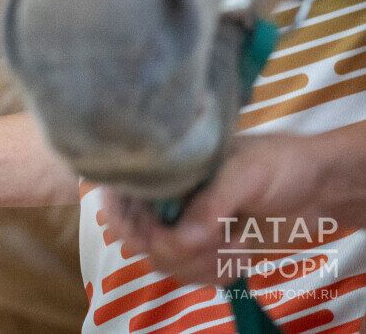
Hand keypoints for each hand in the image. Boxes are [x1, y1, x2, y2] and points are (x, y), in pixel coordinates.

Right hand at [103, 133, 338, 285]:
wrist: (322, 188)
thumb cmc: (281, 164)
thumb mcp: (244, 173)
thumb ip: (210, 205)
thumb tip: (179, 240)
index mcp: (165, 166)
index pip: (118, 193)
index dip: (123, 218)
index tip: (153, 232)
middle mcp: (166, 196)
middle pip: (139, 237)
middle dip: (175, 248)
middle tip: (214, 240)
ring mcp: (184, 225)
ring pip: (165, 262)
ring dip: (202, 262)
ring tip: (238, 243)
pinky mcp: (204, 250)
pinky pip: (191, 276)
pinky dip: (216, 272)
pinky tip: (241, 252)